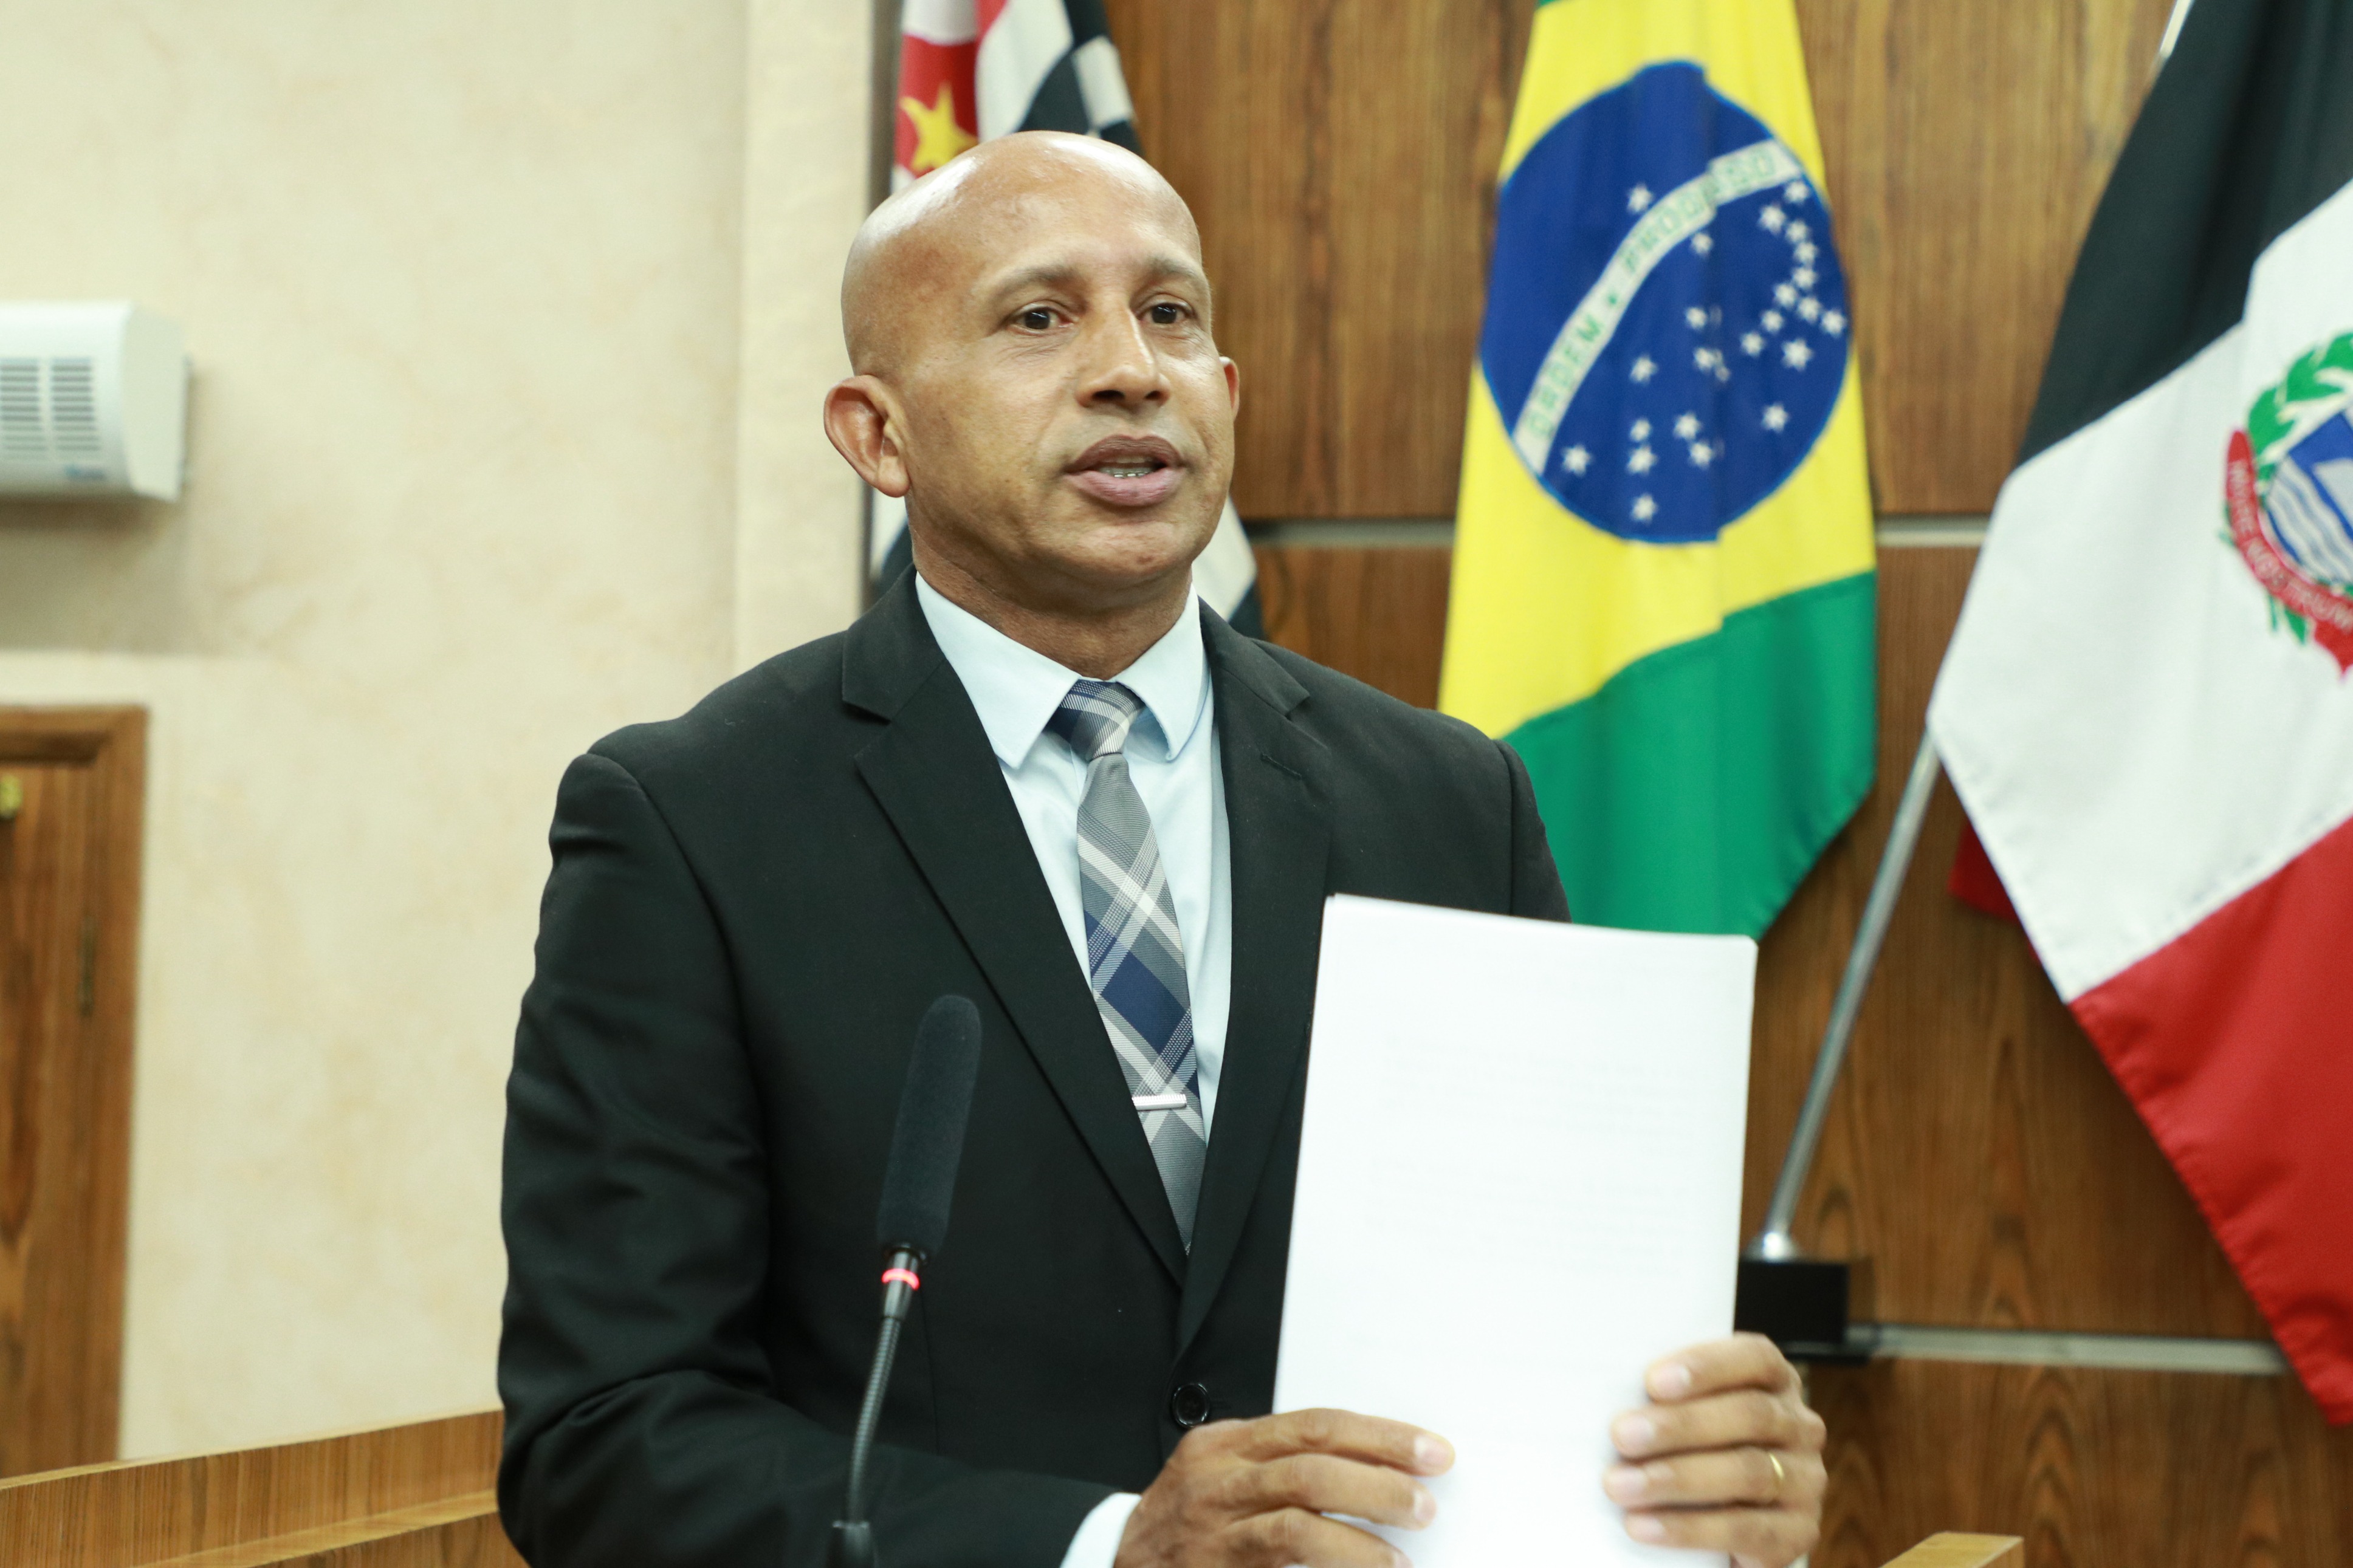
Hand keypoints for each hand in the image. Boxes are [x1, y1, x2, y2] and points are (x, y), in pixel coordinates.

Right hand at [1114, 1407, 1453, 1567]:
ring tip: (1404, 1549)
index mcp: (1226, 1443)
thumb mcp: (1223, 1475)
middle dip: (1378, 1478)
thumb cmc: (1184, 1523)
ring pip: (1297, 1518)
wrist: (1118, 1564)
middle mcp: (1218, 1478)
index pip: (1313, 1425)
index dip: (1377, 1436)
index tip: (1427, 1450)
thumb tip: (1373, 1468)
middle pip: (1311, 1465)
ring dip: (1361, 1532)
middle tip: (1426, 1498)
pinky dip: (1335, 1565)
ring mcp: (1215, 1528)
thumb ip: (1280, 1465)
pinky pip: (1284, 1560)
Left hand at [1602, 1333, 1825, 1566]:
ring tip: (1621, 1486)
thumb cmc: (1696, 1445)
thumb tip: (1599, 1390)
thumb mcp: (1690, 1409)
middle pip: (1749, 1415)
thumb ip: (1667, 1396)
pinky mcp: (1798, 1533)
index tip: (1652, 1381)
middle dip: (1681, 1426)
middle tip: (1622, 1435)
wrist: (1734, 1516)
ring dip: (1677, 1479)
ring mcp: (1805, 1480)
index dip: (1707, 1366)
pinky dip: (1691, 1529)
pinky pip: (1747, 1531)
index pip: (1755, 1358)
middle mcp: (1800, 1426)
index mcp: (1775, 1381)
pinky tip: (1644, 1526)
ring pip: (1749, 1472)